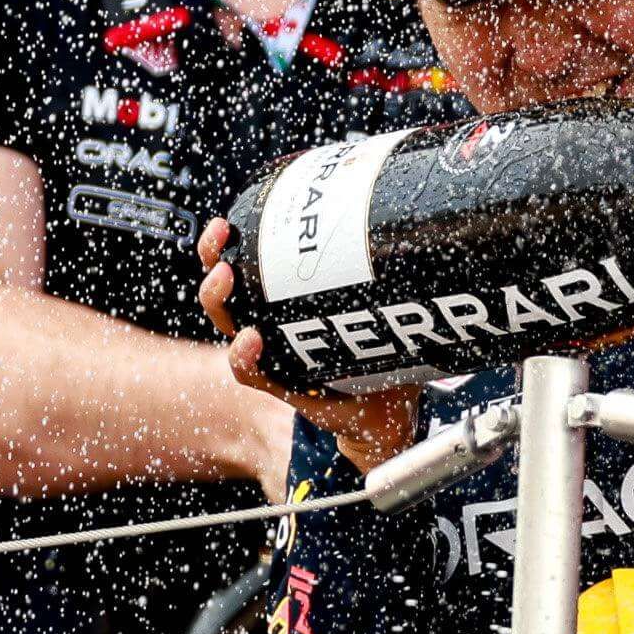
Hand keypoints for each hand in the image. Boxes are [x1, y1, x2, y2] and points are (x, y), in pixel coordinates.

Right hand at [198, 219, 418, 477]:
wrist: (386, 414)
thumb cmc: (385, 357)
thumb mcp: (389, 310)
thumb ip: (398, 279)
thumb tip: (418, 232)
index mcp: (287, 303)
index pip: (247, 266)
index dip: (228, 244)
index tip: (229, 219)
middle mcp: (271, 325)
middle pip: (226, 287)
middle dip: (215, 256)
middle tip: (223, 234)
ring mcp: (273, 355)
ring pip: (228, 323)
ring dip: (219, 298)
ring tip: (226, 276)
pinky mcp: (282, 386)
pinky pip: (252, 373)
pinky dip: (245, 357)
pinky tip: (251, 339)